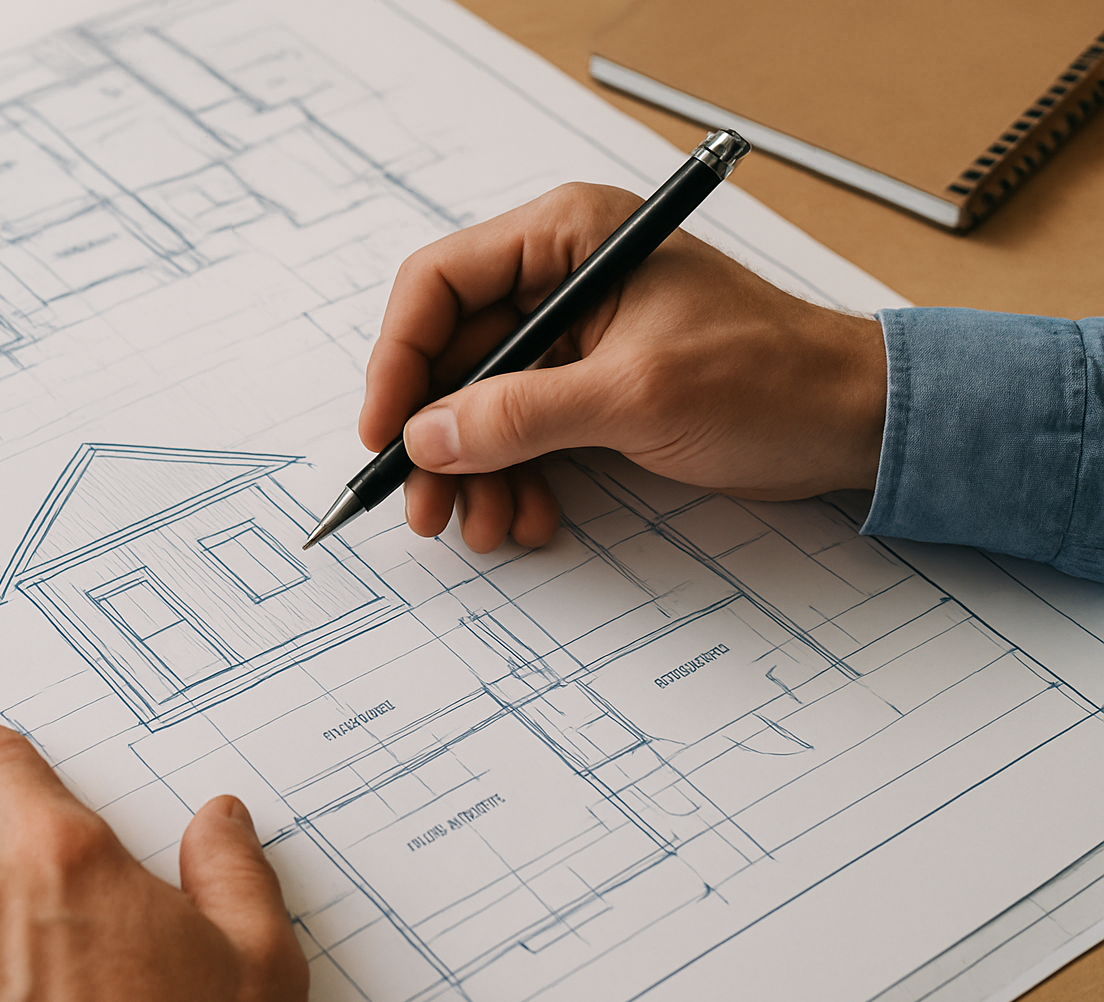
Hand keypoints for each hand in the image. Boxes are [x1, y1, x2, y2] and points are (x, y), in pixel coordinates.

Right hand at [359, 182, 887, 552]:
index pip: (440, 284)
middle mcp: (561, 278)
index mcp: (568, 237)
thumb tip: (426, 438)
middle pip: (454, 356)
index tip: (385, 434)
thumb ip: (521, 415)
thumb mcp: (635, 395)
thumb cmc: (769, 380)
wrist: (853, 424)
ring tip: (488, 528)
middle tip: (428, 509)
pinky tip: (530, 519)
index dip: (399, 360)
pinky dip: (517, 479)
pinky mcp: (592, 387)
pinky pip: (524, 433)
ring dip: (477, 473)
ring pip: (483, 405)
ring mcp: (575, 337)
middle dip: (439, 440)